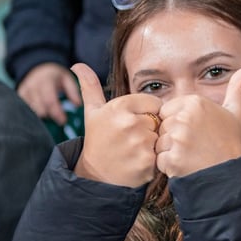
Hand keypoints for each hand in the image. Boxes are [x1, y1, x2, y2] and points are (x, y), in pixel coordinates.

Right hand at [17, 63, 81, 123]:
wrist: (37, 68)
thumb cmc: (56, 76)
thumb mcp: (67, 79)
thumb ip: (73, 91)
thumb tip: (78, 104)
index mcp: (45, 81)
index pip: (50, 101)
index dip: (57, 113)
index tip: (64, 121)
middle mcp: (32, 87)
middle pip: (39, 109)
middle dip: (49, 116)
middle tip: (58, 118)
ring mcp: (23, 91)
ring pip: (31, 111)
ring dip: (41, 116)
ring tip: (50, 115)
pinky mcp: (19, 96)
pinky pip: (24, 110)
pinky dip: (33, 114)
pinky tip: (41, 114)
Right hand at [71, 63, 162, 186]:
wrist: (96, 175)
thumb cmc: (98, 140)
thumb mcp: (92, 112)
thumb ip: (90, 86)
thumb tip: (77, 64)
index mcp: (119, 106)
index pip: (154, 103)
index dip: (146, 114)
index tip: (133, 123)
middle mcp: (129, 122)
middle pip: (159, 120)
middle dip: (150, 129)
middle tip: (131, 139)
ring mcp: (138, 143)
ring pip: (161, 137)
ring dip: (153, 144)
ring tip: (134, 150)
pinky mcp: (146, 161)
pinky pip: (162, 154)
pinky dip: (155, 159)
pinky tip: (139, 161)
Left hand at [155, 67, 240, 177]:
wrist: (233, 173)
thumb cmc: (232, 142)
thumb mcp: (236, 112)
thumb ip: (238, 88)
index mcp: (195, 102)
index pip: (167, 111)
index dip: (178, 123)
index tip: (195, 133)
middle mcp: (184, 117)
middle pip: (163, 127)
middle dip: (173, 138)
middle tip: (195, 146)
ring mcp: (178, 139)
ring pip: (160, 144)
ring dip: (171, 152)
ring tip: (191, 156)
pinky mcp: (173, 159)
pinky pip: (160, 161)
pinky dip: (170, 166)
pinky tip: (187, 166)